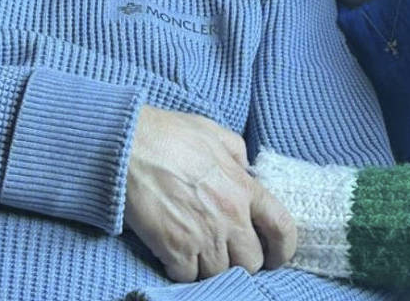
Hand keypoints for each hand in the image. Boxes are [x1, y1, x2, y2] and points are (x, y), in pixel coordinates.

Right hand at [124, 105, 295, 281]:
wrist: (127, 146)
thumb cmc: (167, 134)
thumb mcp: (212, 131)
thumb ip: (236, 152)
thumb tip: (245, 168)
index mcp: (242, 187)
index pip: (282, 228)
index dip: (283, 248)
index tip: (274, 255)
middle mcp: (229, 216)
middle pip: (252, 261)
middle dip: (241, 259)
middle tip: (225, 248)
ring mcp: (203, 236)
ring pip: (221, 274)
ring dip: (211, 265)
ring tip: (197, 248)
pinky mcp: (175, 250)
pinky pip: (189, 277)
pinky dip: (183, 270)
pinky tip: (175, 252)